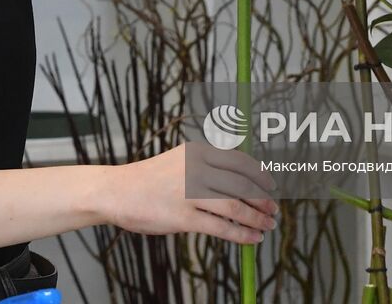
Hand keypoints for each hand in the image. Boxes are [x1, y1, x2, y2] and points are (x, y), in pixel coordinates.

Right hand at [102, 142, 278, 245]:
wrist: (117, 191)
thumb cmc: (150, 179)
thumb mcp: (180, 161)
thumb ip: (207, 167)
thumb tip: (242, 181)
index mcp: (198, 151)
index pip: (240, 162)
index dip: (260, 176)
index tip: (272, 187)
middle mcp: (197, 169)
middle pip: (241, 185)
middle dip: (262, 200)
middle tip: (273, 211)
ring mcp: (190, 193)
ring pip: (235, 207)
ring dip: (256, 219)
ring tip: (267, 226)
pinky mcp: (183, 218)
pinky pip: (220, 227)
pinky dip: (241, 234)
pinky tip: (252, 239)